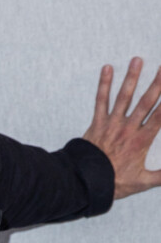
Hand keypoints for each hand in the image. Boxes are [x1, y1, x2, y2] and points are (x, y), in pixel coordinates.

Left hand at [84, 57, 160, 198]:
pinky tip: (107, 68)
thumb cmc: (116, 181)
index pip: (160, 117)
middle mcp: (128, 128)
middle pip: (146, 102)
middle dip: (157, 84)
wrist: (88, 179)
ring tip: (137, 60)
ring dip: (131, 77)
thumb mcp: (145, 181)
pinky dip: (104, 83)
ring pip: (124, 96)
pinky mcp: (97, 121)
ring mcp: (112, 122)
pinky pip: (101, 99)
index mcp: (142, 141)